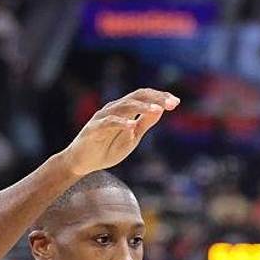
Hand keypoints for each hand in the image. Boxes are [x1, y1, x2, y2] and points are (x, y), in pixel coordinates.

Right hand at [60, 88, 178, 175]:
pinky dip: (120, 123)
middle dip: (155, 98)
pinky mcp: (93, 129)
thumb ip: (144, 123)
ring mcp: (103, 117)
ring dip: (141, 107)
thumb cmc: (107, 149)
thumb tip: (160, 109)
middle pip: (136, 96)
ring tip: (156, 109)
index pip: (144, 96)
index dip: (160, 97)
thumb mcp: (132, 138)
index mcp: (125, 110)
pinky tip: (131, 125)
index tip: (176, 102)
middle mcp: (114, 109)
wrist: (82, 163)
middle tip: (171, 104)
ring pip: (123, 106)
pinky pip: (107, 123)